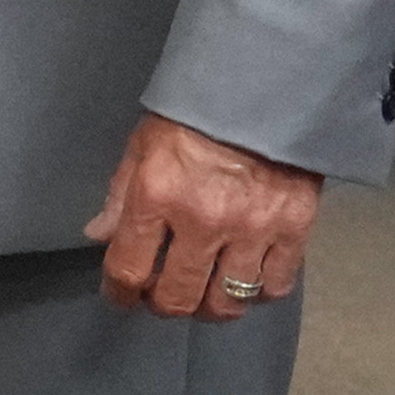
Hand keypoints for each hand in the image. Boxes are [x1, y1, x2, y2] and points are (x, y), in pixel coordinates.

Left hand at [89, 112, 317, 318]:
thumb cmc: (195, 115)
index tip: (120, 294)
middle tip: (162, 295)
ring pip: (227, 302)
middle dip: (162, 304)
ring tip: (203, 292)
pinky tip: (245, 279)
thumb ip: (120, 196)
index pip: (128, 269)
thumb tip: (99, 237)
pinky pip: (274, 286)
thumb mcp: (144, 146)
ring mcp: (252, 228)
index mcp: (157, 195)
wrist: (265, 87)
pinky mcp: (295, 228)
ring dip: (209, 306)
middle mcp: (203, 219)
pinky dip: (257, 293)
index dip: (119, 292)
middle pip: (178, 298)